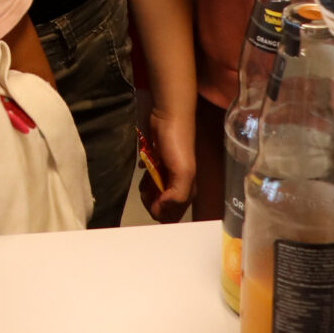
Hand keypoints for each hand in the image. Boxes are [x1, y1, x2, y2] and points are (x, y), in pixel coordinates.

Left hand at [144, 107, 194, 221]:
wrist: (167, 116)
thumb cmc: (177, 143)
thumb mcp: (183, 173)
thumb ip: (177, 196)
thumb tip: (162, 210)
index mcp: (188, 192)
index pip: (173, 217)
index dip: (161, 212)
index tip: (154, 198)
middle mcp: (179, 188)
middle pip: (162, 209)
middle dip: (152, 202)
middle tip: (149, 187)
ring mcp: (167, 177)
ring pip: (154, 197)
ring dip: (147, 192)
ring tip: (147, 179)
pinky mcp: (158, 167)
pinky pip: (150, 183)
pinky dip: (145, 182)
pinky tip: (145, 172)